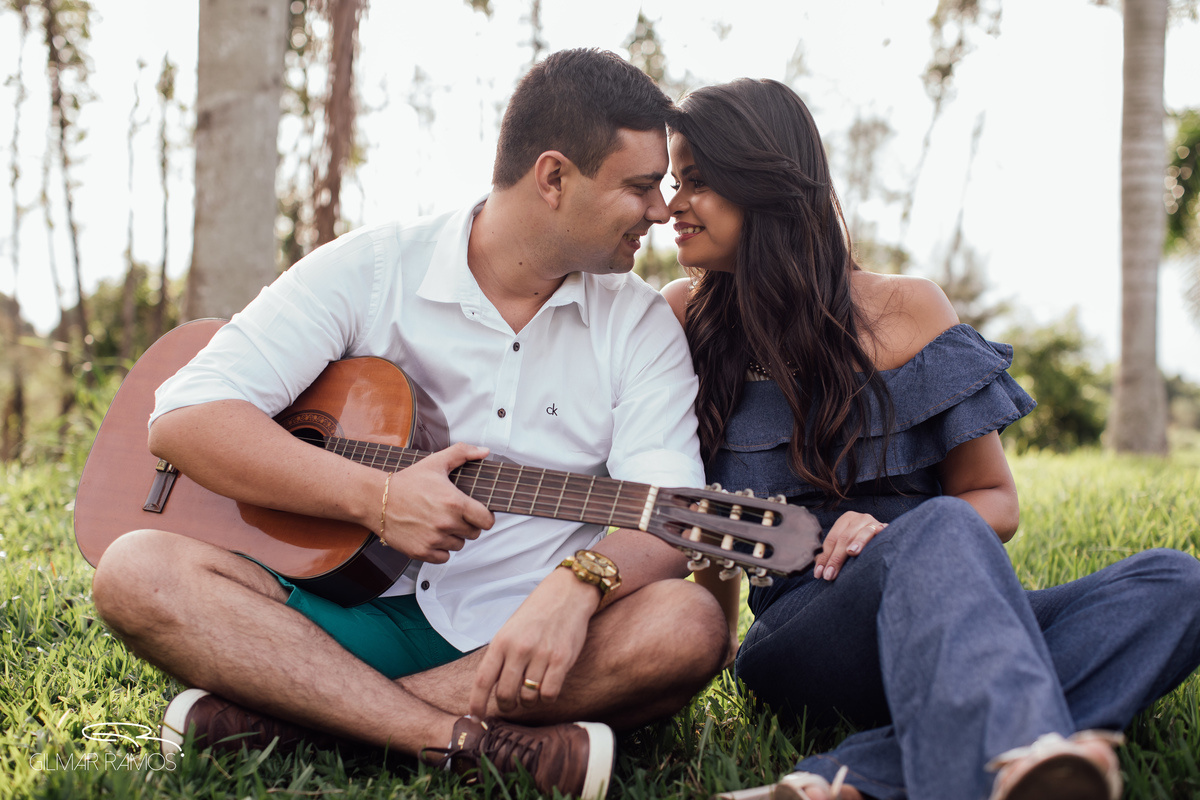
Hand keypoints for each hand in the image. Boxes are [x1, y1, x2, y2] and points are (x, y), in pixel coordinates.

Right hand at [381, 442, 494, 561]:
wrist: (376, 499)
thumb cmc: (406, 482)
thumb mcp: (435, 462)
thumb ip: (462, 453)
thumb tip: (484, 451)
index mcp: (454, 503)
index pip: (486, 521)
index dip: (484, 517)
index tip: (477, 513)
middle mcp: (446, 523)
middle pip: (474, 533)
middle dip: (467, 525)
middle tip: (453, 515)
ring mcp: (434, 539)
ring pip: (458, 545)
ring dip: (453, 537)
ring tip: (440, 523)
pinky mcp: (421, 552)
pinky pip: (443, 557)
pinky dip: (440, 549)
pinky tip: (431, 535)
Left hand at [469, 567, 598, 716]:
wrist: (566, 593)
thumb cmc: (536, 614)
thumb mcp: (510, 630)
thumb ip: (501, 656)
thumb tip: (490, 688)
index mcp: (501, 641)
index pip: (483, 680)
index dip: (477, 703)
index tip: (475, 717)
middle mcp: (519, 649)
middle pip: (505, 694)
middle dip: (506, 705)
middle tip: (510, 704)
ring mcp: (541, 654)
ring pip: (528, 696)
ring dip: (528, 701)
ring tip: (531, 692)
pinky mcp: (562, 659)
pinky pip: (549, 693)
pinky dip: (547, 697)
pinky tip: (547, 688)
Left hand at [814, 511, 886, 581]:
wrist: (889, 538)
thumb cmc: (860, 545)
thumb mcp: (844, 546)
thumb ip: (832, 554)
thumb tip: (818, 571)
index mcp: (845, 520)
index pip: (831, 540)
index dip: (824, 557)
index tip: (819, 574)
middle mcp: (859, 518)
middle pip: (844, 538)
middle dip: (836, 558)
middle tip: (829, 575)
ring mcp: (872, 522)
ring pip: (862, 533)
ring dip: (857, 543)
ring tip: (851, 552)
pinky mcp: (886, 528)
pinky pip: (881, 532)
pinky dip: (878, 534)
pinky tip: (877, 537)